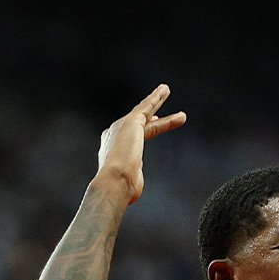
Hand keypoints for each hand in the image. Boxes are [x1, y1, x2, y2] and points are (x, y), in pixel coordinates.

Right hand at [96, 84, 186, 204]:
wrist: (114, 182)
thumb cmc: (121, 189)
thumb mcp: (129, 183)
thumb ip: (133, 177)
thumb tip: (133, 183)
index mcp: (112, 149)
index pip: (132, 137)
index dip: (144, 130)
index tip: (154, 124)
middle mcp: (114, 134)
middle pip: (138, 123)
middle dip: (150, 114)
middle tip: (159, 105)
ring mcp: (122, 126)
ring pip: (143, 112)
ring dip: (156, 101)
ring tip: (166, 90)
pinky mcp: (132, 122)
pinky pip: (146, 107)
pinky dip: (155, 98)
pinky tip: (164, 90)